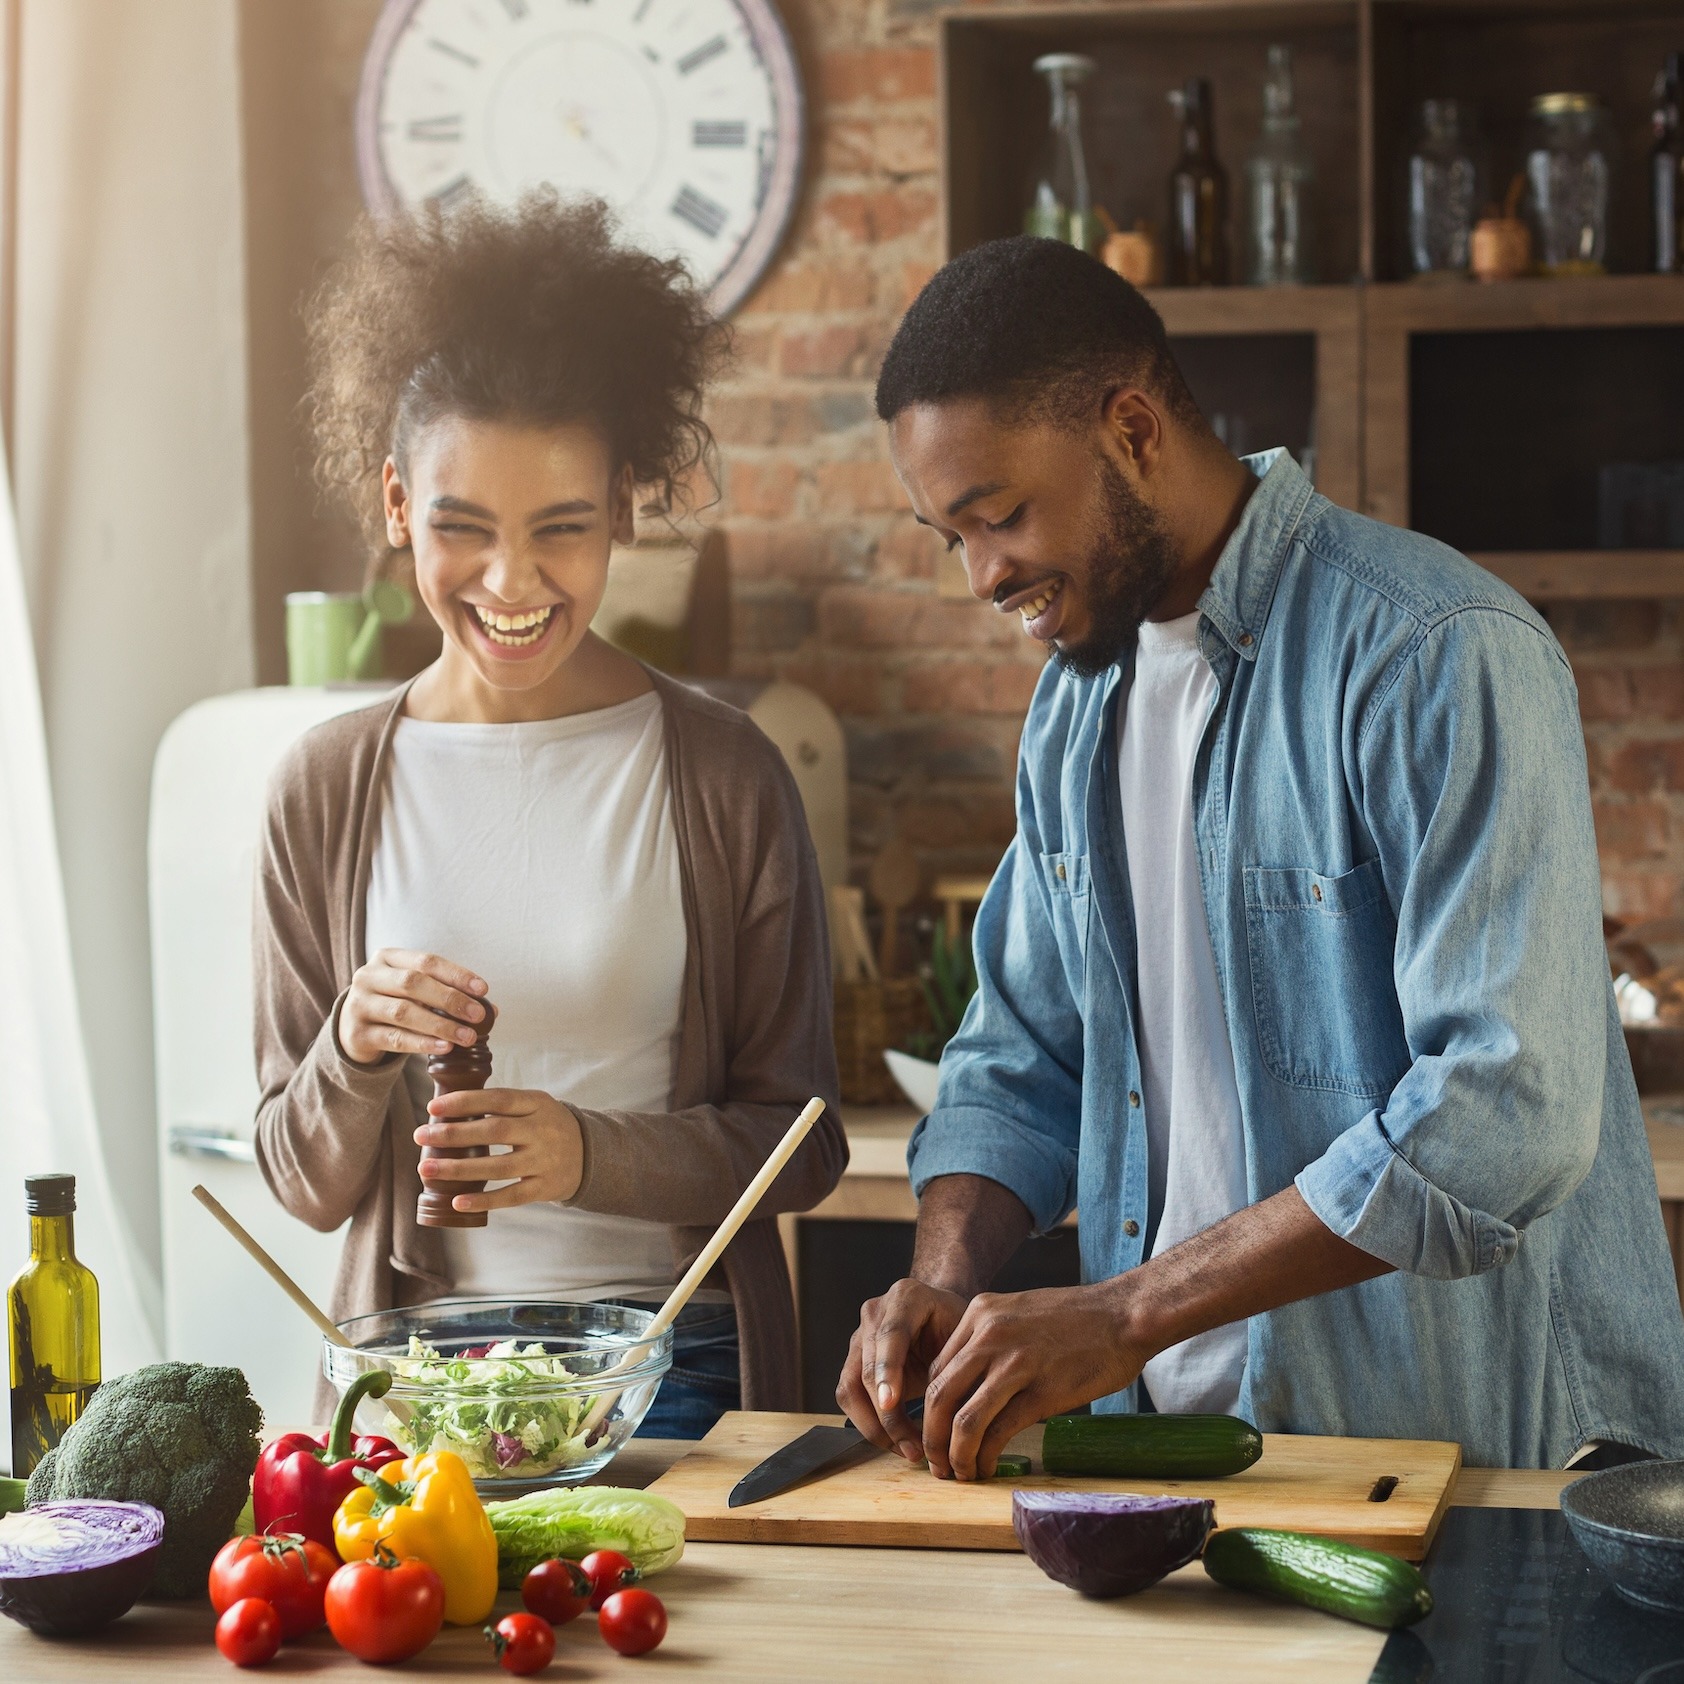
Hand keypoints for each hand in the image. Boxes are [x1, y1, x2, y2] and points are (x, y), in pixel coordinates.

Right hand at [338, 949, 487, 1064]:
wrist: (352, 1030)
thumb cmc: (394, 1004)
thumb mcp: (415, 993)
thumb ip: (448, 994)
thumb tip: (491, 1008)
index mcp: (386, 958)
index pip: (426, 961)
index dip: (456, 974)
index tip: (483, 989)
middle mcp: (369, 977)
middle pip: (413, 983)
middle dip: (450, 999)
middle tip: (478, 1015)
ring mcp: (359, 1005)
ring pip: (404, 1012)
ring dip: (440, 1025)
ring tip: (467, 1037)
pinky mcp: (357, 1034)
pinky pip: (394, 1038)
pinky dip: (422, 1043)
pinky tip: (444, 1048)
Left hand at [414, 1088, 583, 1211]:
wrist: (590, 1154)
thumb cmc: (547, 1126)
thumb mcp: (534, 1105)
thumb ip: (502, 1105)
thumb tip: (448, 1108)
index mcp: (538, 1103)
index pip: (498, 1099)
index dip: (465, 1102)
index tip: (433, 1107)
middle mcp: (542, 1131)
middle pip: (494, 1131)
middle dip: (453, 1134)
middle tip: (420, 1136)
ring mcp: (545, 1160)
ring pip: (497, 1166)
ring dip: (458, 1169)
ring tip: (426, 1169)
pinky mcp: (544, 1187)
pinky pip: (511, 1196)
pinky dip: (483, 1199)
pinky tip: (457, 1200)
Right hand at [835, 1278, 966, 1460]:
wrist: (941, 1314)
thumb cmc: (957, 1325)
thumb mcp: (965, 1336)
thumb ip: (957, 1366)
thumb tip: (960, 1415)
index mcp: (906, 1298)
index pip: (890, 1335)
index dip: (888, 1370)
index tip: (891, 1403)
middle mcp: (875, 1312)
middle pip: (867, 1368)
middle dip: (887, 1415)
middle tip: (913, 1447)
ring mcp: (859, 1335)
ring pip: (850, 1387)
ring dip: (875, 1426)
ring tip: (906, 1449)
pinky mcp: (852, 1359)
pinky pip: (849, 1397)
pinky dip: (869, 1424)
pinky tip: (895, 1440)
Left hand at [920, 1282, 1147, 1480]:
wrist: (1124, 1315)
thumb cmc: (1078, 1318)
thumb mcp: (1020, 1313)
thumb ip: (992, 1341)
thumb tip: (972, 1385)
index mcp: (980, 1312)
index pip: (936, 1369)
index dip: (929, 1409)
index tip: (936, 1432)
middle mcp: (989, 1335)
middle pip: (938, 1396)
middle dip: (932, 1437)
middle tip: (937, 1463)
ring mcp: (1014, 1363)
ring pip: (963, 1419)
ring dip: (956, 1455)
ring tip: (961, 1473)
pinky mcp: (1041, 1392)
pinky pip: (999, 1432)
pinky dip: (986, 1457)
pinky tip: (988, 1468)